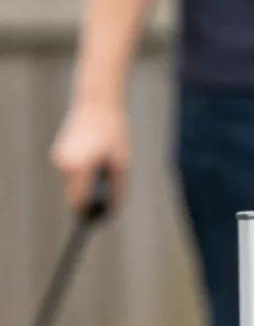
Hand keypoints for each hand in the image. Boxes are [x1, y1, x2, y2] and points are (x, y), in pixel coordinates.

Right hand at [50, 98, 128, 213]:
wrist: (97, 105)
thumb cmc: (113, 134)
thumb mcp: (121, 166)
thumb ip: (115, 190)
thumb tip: (111, 210)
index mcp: (78, 169)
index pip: (80, 203)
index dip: (90, 213)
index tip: (99, 221)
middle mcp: (64, 165)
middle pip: (74, 196)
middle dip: (88, 201)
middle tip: (106, 206)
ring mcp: (59, 158)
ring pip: (71, 185)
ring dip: (85, 187)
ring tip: (105, 178)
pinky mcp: (59, 153)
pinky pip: (71, 174)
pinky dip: (82, 176)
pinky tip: (96, 168)